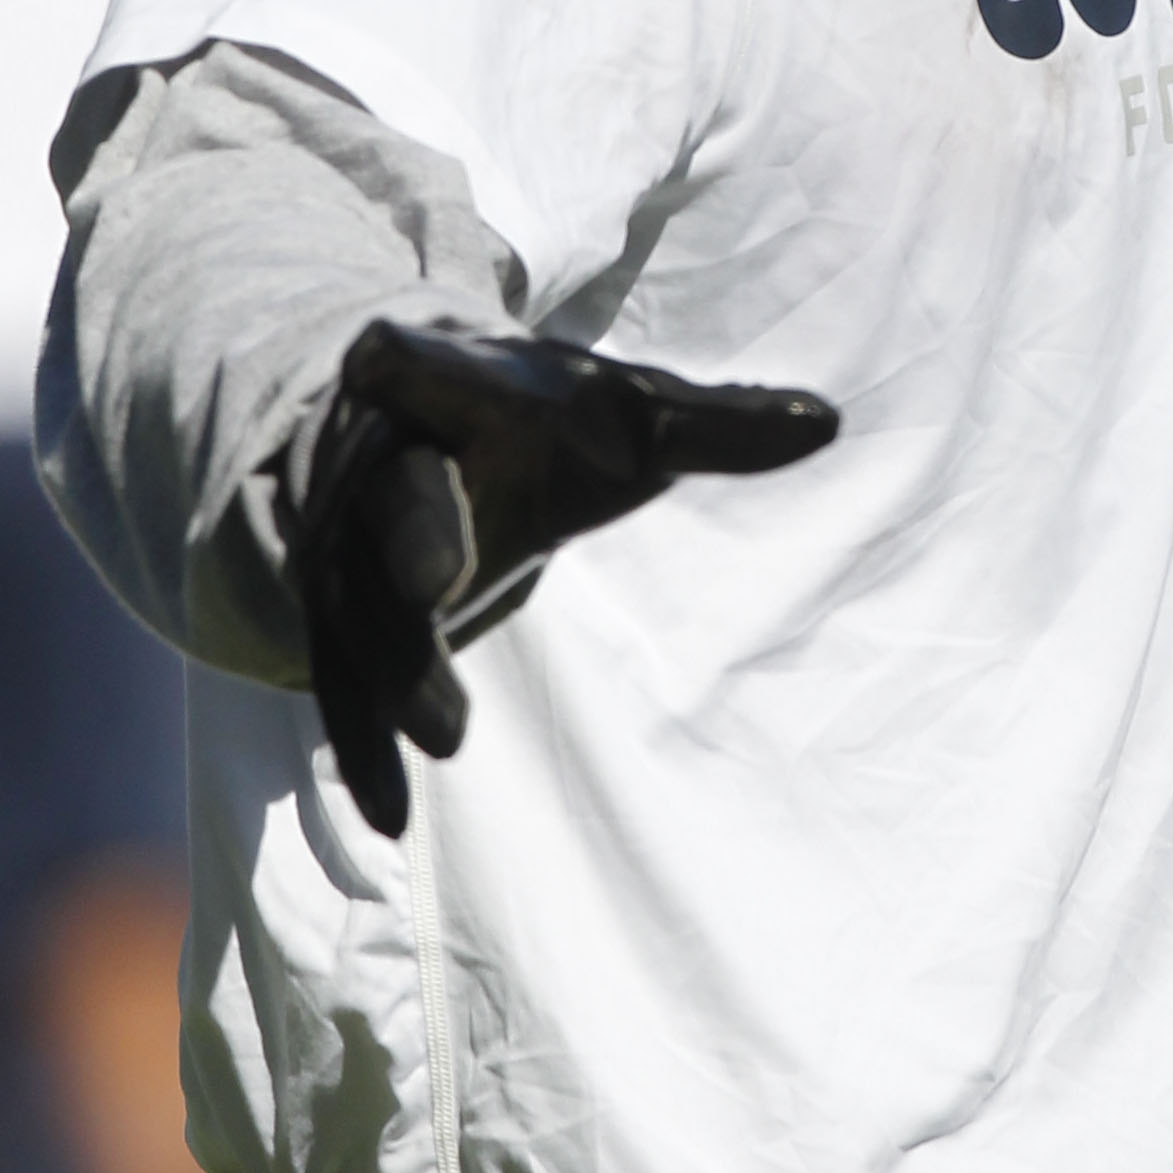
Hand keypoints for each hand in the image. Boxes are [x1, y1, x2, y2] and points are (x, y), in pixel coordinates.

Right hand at [286, 317, 837, 836]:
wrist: (423, 430)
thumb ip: (719, 424)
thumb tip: (828, 421)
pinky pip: (344, 681)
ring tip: (450, 738)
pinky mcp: (344, 617)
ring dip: (399, 672)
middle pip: (396, 499)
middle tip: (440, 580)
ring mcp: (351, 543)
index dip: (413, 367)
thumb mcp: (628, 417)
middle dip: (415, 535)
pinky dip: (364, 746)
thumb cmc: (541, 421)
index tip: (380, 356)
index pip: (434, 372)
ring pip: (363, 606)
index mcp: (459, 391)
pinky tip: (390, 815)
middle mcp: (387, 461)